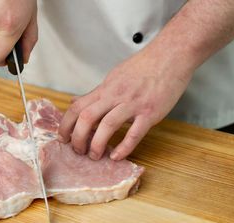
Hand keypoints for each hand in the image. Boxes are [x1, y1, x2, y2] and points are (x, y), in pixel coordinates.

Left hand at [58, 47, 193, 160]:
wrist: (171, 55)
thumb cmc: (144, 67)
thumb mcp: (114, 77)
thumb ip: (95, 93)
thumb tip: (75, 102)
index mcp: (105, 89)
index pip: (77, 107)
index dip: (66, 124)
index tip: (62, 138)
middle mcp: (115, 96)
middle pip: (87, 117)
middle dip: (78, 137)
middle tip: (77, 150)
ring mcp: (133, 104)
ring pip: (108, 125)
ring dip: (97, 144)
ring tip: (94, 156)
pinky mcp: (150, 112)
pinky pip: (135, 133)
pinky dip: (124, 147)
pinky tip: (116, 156)